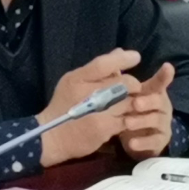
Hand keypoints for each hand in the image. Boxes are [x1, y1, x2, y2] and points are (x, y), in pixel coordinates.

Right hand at [37, 49, 141, 166]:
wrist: (53, 136)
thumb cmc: (63, 105)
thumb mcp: (73, 81)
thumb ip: (96, 68)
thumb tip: (121, 52)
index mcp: (77, 79)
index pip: (103, 64)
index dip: (122, 59)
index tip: (135, 57)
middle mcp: (87, 93)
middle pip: (122, 83)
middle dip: (132, 84)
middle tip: (132, 88)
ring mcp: (97, 112)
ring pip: (128, 101)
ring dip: (134, 101)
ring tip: (130, 103)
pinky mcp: (105, 129)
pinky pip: (127, 119)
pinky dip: (130, 117)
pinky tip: (126, 117)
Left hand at [118, 62, 174, 159]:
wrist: (137, 139)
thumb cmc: (132, 110)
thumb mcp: (126, 93)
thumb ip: (121, 75)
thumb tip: (118, 51)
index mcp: (153, 93)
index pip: (160, 82)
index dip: (164, 75)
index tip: (167, 66)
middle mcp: (161, 107)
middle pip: (159, 101)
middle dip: (148, 101)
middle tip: (135, 103)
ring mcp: (162, 125)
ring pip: (156, 121)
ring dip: (141, 121)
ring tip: (126, 123)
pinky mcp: (158, 143)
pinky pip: (153, 142)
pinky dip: (142, 142)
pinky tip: (130, 143)